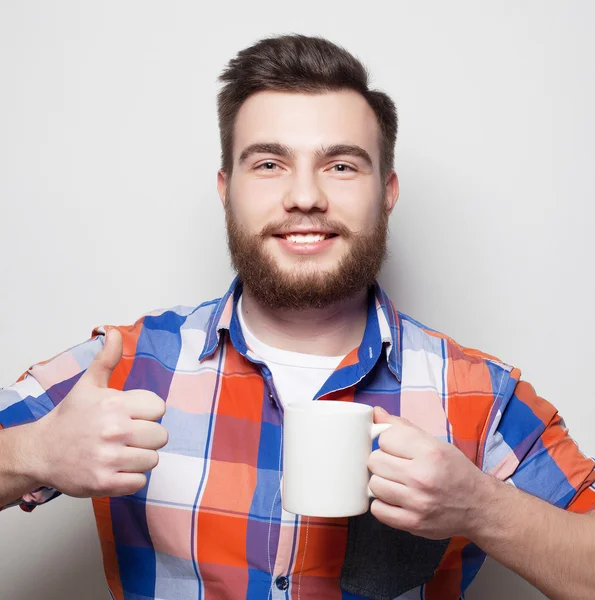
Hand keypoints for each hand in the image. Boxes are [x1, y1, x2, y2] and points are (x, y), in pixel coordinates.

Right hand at [30, 328, 168, 497]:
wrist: (42, 451)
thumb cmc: (70, 418)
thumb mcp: (89, 384)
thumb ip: (107, 358)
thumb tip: (114, 332)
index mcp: (115, 404)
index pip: (159, 408)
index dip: (148, 413)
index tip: (132, 415)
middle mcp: (114, 430)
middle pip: (160, 436)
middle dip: (146, 437)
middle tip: (126, 436)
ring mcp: (109, 458)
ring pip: (152, 460)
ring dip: (139, 458)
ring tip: (120, 452)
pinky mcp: (105, 483)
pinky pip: (140, 482)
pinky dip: (131, 478)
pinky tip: (115, 468)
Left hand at [368, 406, 490, 539]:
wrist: (479, 507)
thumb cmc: (455, 471)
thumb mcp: (434, 443)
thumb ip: (402, 427)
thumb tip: (375, 413)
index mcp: (429, 452)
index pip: (385, 438)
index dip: (388, 441)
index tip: (396, 447)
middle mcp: (422, 477)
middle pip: (375, 461)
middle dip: (382, 461)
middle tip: (396, 466)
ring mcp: (417, 503)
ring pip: (373, 485)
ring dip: (382, 483)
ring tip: (396, 483)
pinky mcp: (412, 523)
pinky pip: (377, 510)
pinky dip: (383, 504)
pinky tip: (396, 499)